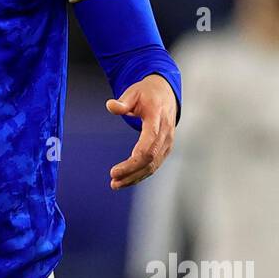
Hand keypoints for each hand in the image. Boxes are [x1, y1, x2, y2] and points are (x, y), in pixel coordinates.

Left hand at [105, 74, 177, 188]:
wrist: (165, 93)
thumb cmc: (146, 93)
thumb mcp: (133, 92)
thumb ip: (123, 102)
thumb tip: (110, 106)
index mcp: (157, 118)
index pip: (149, 143)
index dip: (134, 159)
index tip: (116, 170)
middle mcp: (165, 132)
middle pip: (150, 158)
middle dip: (131, 172)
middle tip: (113, 181)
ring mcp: (168, 142)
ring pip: (153, 165)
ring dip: (135, 177)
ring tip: (116, 185)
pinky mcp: (165, 148)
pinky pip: (154, 165)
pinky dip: (141, 174)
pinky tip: (127, 180)